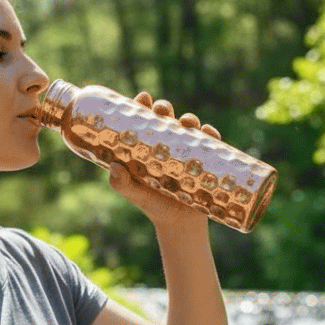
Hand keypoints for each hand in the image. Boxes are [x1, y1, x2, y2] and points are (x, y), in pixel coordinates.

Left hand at [108, 92, 220, 229]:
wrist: (179, 225)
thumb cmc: (153, 207)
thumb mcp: (135, 195)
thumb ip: (121, 183)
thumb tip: (114, 165)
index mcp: (148, 147)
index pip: (144, 121)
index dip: (143, 106)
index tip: (144, 99)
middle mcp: (167, 145)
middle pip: (166, 118)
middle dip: (164, 109)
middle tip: (162, 109)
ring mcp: (186, 152)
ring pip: (188, 127)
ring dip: (188, 119)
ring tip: (186, 122)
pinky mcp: (205, 161)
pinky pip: (210, 143)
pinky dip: (210, 135)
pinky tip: (207, 132)